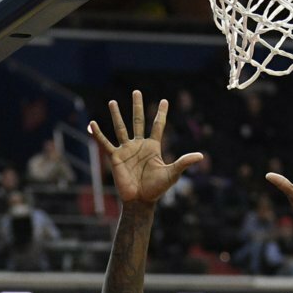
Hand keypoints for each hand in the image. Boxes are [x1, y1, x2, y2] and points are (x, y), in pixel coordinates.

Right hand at [88, 89, 202, 205]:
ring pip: (121, 128)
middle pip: (138, 121)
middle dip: (137, 107)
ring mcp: (126, 150)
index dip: (161, 113)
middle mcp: (139, 145)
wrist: (140, 201)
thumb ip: (183, 162)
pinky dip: (98, 134)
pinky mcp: (115, 157)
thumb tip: (201, 156)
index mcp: (152, 147)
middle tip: (136, 92)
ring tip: (112, 102)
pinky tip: (92, 123)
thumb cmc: (156, 189)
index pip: (157, 126)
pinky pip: (105, 143)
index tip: (164, 100)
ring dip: (117, 115)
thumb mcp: (172, 174)